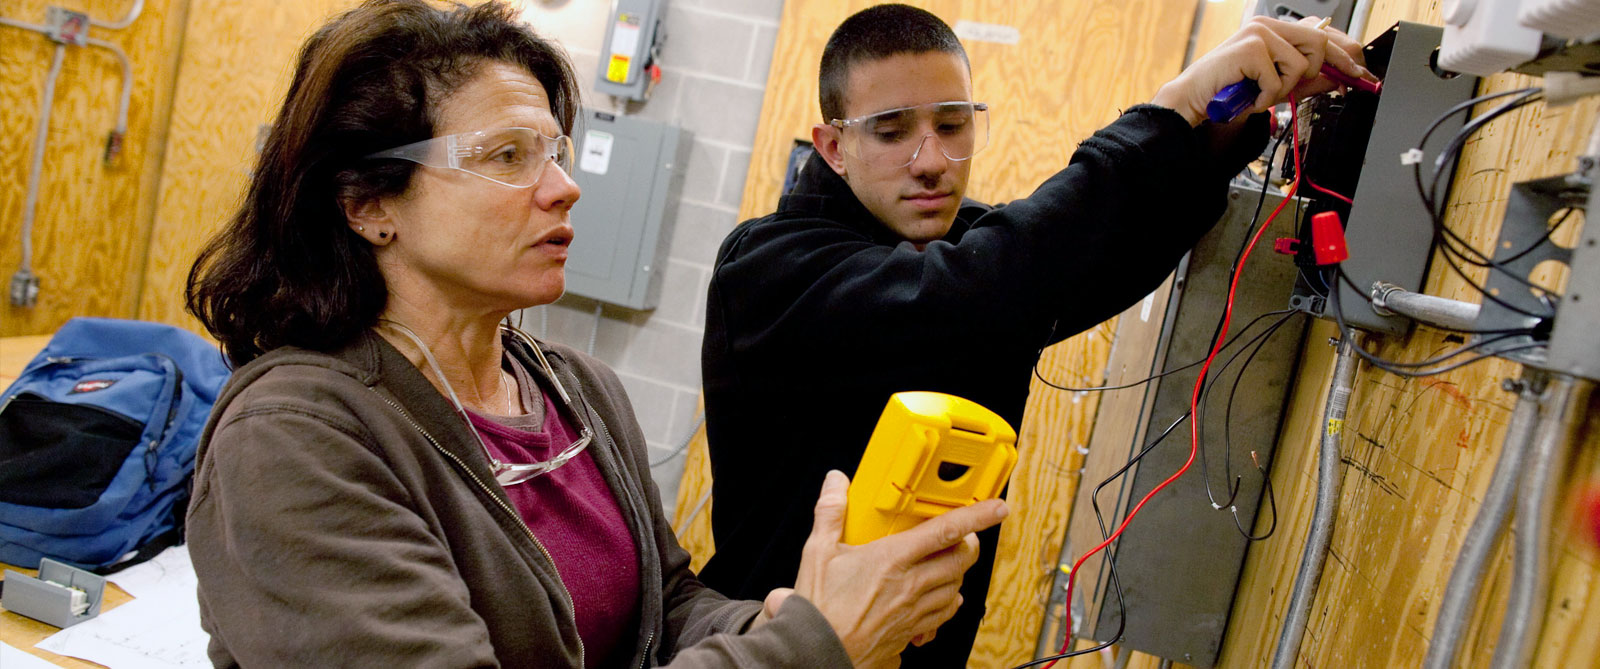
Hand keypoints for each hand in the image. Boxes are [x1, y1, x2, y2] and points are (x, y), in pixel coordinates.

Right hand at [783, 470, 1007, 667]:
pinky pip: (944, 614)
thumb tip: (836, 484)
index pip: (945, 531)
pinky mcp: (911, 630)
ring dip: (958, 571)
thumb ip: (831, 512)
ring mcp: (914, 610)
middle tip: (965, 534)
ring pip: (956, 586)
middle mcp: (910, 584)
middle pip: (961, 559)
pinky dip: (950, 602)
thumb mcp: (818, 552)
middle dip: (970, 543)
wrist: (818, 649)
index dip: (976, 516)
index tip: (995, 507)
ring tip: (949, 561)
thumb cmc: (820, 607)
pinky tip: (941, 596)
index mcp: (892, 559)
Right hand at [1151, 15, 1369, 125]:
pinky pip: (1279, 80)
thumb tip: (1341, 77)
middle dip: (1315, 73)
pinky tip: (1248, 96)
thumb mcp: (1277, 86)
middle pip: (1320, 42)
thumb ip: (1308, 79)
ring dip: (1282, 90)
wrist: (1195, 100)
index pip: (1323, 34)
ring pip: (1301, 65)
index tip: (1360, 74)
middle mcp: (1269, 25)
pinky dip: (1265, 98)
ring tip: (1259, 92)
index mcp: (1276, 30)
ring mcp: (1260, 33)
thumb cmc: (1231, 92)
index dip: (1345, 55)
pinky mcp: (1251, 47)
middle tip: (1293, 89)